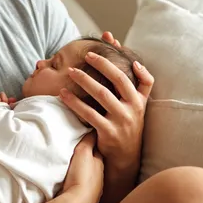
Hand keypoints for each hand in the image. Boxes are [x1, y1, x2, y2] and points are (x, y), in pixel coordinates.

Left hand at [59, 31, 153, 171]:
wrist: (124, 158)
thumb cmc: (126, 123)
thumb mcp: (136, 105)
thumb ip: (133, 81)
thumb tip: (128, 56)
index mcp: (140, 100)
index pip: (138, 75)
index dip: (124, 57)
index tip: (111, 44)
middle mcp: (133, 108)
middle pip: (119, 79)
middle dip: (102, 64)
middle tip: (86, 55)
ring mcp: (121, 120)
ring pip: (102, 94)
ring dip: (84, 80)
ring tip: (70, 71)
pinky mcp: (108, 132)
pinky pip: (89, 114)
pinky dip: (74, 102)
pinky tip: (62, 94)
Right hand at [59, 132, 103, 202]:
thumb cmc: (81, 175)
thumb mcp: (83, 152)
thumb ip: (88, 141)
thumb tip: (94, 129)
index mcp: (100, 162)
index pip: (99, 149)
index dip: (95, 142)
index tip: (90, 136)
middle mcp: (101, 175)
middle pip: (96, 162)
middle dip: (92, 156)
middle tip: (83, 151)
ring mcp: (97, 188)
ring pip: (93, 174)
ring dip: (88, 170)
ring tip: (79, 166)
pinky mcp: (90, 198)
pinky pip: (88, 186)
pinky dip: (85, 181)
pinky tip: (78, 183)